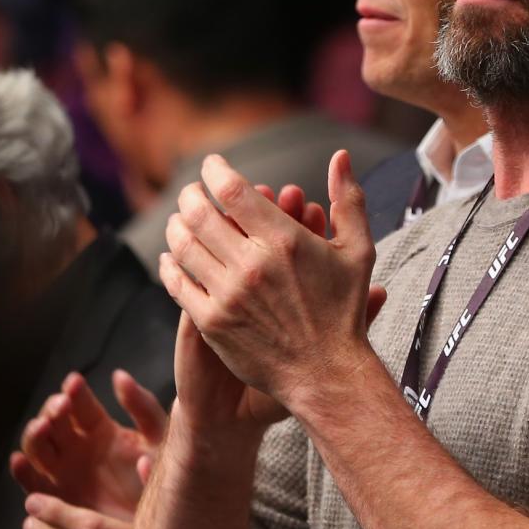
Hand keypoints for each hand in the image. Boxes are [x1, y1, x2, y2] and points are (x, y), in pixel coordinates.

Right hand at [12, 369, 165, 521]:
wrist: (162, 527)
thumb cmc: (165, 481)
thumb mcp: (159, 440)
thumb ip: (143, 408)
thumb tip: (119, 375)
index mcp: (101, 430)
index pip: (80, 404)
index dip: (75, 392)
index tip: (75, 383)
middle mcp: (77, 448)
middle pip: (54, 422)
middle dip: (53, 410)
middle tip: (61, 406)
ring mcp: (63, 473)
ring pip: (38, 448)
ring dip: (35, 435)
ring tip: (43, 428)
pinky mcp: (54, 500)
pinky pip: (32, 484)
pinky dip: (22, 472)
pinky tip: (20, 461)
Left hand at [160, 151, 384, 412]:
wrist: (326, 373)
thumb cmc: (344, 310)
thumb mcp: (358, 251)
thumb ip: (348, 199)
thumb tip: (340, 156)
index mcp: (284, 240)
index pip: (232, 189)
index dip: (214, 170)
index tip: (212, 166)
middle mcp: (252, 264)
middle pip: (199, 213)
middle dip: (190, 195)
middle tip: (192, 192)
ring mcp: (228, 295)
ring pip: (183, 245)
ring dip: (176, 225)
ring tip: (181, 220)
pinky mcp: (212, 322)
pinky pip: (177, 283)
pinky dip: (170, 264)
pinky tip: (173, 257)